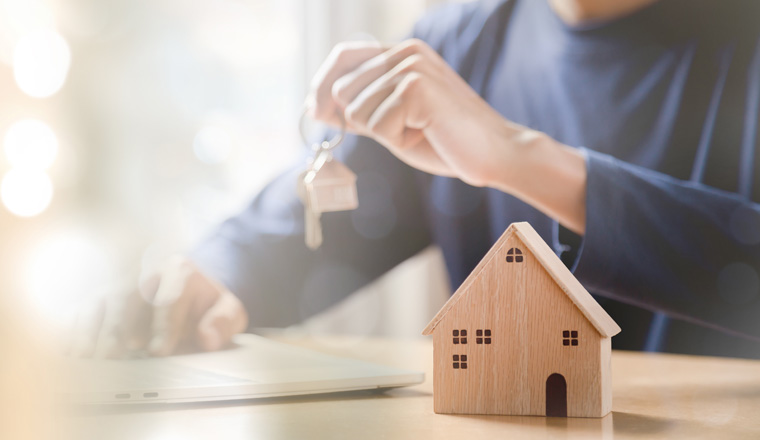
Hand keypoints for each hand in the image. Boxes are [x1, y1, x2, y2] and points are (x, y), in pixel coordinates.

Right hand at [69, 257, 247, 357]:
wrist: (191, 285)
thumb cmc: (207, 303)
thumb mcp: (228, 309)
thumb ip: (223, 322)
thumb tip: (209, 337)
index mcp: (180, 272)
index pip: (170, 299)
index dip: (164, 326)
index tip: (158, 351)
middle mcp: (146, 271)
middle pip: (129, 296)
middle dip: (122, 326)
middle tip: (116, 354)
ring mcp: (120, 280)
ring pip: (101, 300)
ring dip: (92, 328)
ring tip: (86, 355)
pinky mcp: (100, 292)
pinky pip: (82, 306)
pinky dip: (73, 326)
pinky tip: (69, 348)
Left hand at [308, 39, 587, 233]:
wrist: (495, 154)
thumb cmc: (445, 141)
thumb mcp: (393, 122)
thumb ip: (359, 110)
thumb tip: (314, 107)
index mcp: (403, 53)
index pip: (344, 56)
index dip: (323, 84)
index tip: (314, 110)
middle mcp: (406, 52)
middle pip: (342, 90)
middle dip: (363, 122)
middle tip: (406, 129)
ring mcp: (411, 67)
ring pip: (356, 112)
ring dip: (384, 134)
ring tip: (421, 130)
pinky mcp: (416, 87)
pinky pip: (377, 127)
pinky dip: (398, 141)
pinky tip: (428, 133)